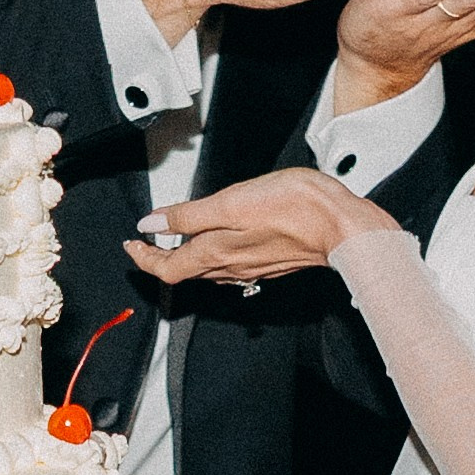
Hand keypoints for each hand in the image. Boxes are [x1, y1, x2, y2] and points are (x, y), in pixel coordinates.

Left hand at [124, 169, 397, 287]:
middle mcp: (231, 266)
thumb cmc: (294, 208)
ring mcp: (252, 267)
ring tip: (176, 241)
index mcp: (216, 252)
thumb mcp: (230, 203)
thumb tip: (151, 225)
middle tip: (146, 244)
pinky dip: (215, 257)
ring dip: (187, 258)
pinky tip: (220, 244)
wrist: (343, 226)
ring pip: (208, 270)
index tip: (132, 245)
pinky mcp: (270, 262)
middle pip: (185, 271)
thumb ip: (187, 215)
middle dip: (161, 258)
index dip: (144, 258)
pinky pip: (232, 267)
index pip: (167, 267)